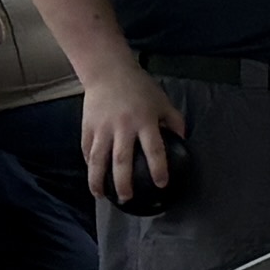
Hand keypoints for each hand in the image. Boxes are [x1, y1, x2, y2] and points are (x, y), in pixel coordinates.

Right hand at [76, 60, 189, 203]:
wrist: (108, 71)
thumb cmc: (140, 87)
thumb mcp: (162, 101)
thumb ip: (174, 121)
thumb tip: (182, 142)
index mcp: (145, 121)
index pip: (154, 150)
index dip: (158, 169)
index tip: (161, 184)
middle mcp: (123, 127)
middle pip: (122, 160)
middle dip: (123, 183)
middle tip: (127, 199)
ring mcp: (102, 128)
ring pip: (98, 159)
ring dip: (98, 180)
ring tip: (101, 196)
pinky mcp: (87, 126)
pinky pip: (86, 149)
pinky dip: (89, 164)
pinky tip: (93, 176)